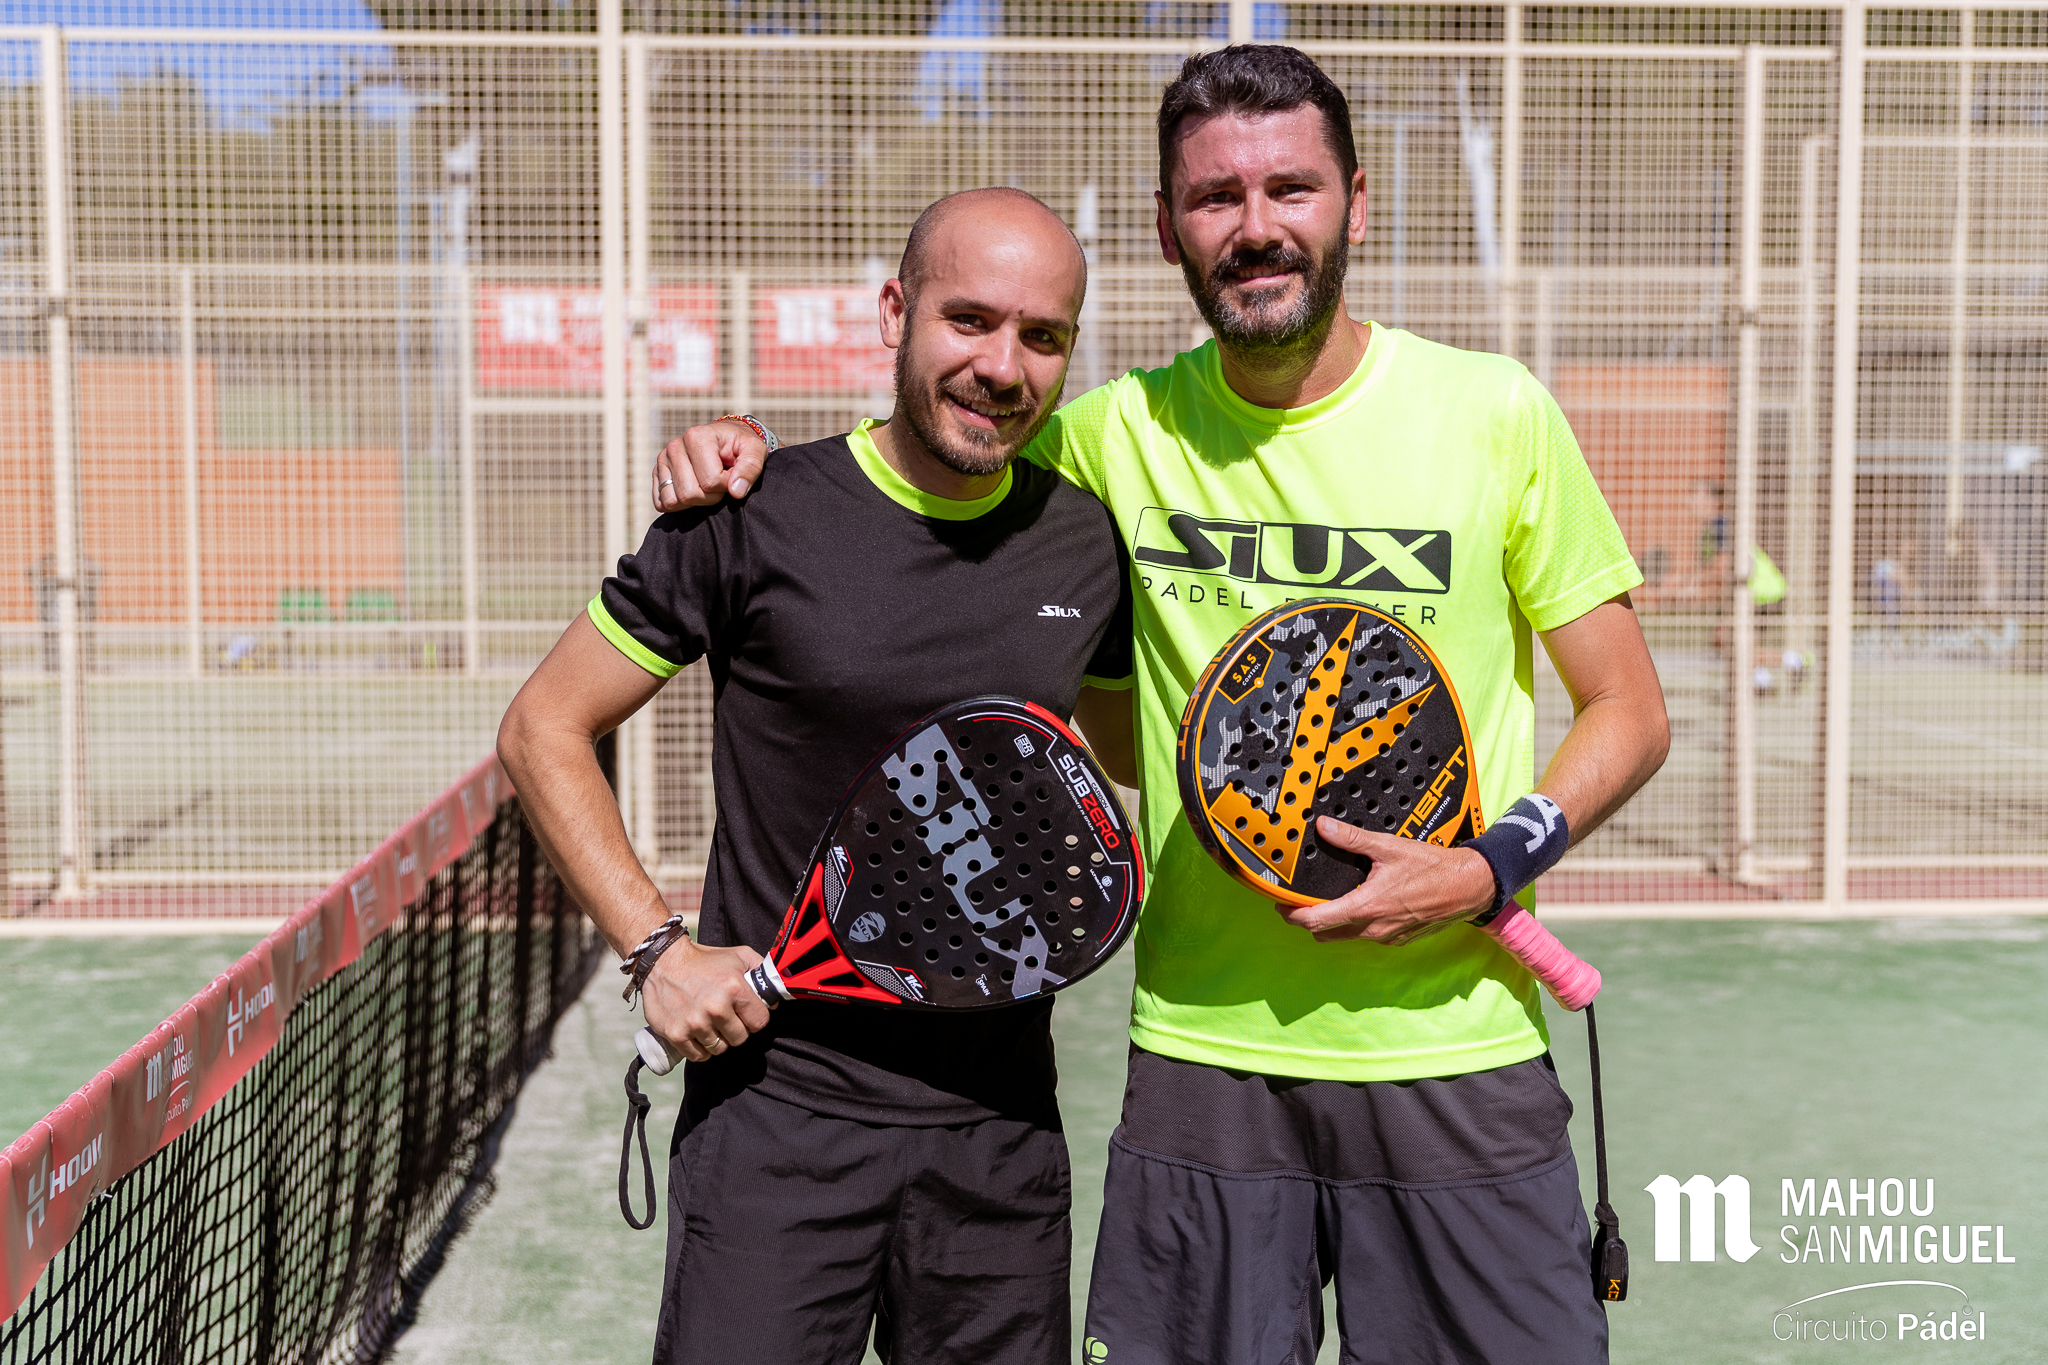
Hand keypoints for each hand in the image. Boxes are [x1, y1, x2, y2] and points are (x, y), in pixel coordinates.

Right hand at [640, 937, 771, 1062]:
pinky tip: (698, 1034)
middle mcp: (716, 1008)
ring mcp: (695, 1023)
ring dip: (717, 1039)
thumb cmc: (704, 960)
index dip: (754, 1018)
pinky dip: (700, 1049)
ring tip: (709, 1022)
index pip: (760, 1022)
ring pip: (719, 1048)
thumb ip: (761, 971)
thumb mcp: (738, 955)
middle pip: (740, 1039)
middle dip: (736, 1030)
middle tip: (725, 1018)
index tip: (745, 1013)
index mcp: (735, 989)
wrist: (663, 961)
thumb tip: (776, 997)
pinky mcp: (676, 1034)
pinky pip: (698, 1056)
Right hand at [653, 419, 768, 512]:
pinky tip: (694, 491)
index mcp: (696, 437)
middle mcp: (674, 447)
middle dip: (711, 497)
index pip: (710, 481)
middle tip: (721, 484)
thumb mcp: (755, 451)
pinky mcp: (657, 474)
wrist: (726, 440)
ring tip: (707, 485)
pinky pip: (662, 503)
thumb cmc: (741, 446)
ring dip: (695, 502)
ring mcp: (663, 461)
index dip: (727, 486)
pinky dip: (680, 505)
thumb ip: (750, 468)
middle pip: (689, 494)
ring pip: (674, 501)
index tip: (733, 475)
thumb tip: (736, 491)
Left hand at [1275, 817, 1496, 944]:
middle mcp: (1374, 929)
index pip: (1316, 921)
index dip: (1292, 915)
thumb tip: (1324, 827)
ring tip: (1329, 901)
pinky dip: (1357, 926)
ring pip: (1346, 938)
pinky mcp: (1400, 940)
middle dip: (1308, 921)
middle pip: (1325, 935)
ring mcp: (1388, 937)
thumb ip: (1352, 839)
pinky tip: (1362, 905)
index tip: (1281, 905)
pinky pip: (1368, 937)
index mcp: (1366, 907)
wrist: (1471, 886)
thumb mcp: (1389, 847)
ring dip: (1332, 925)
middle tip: (1300, 903)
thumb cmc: (1434, 868)